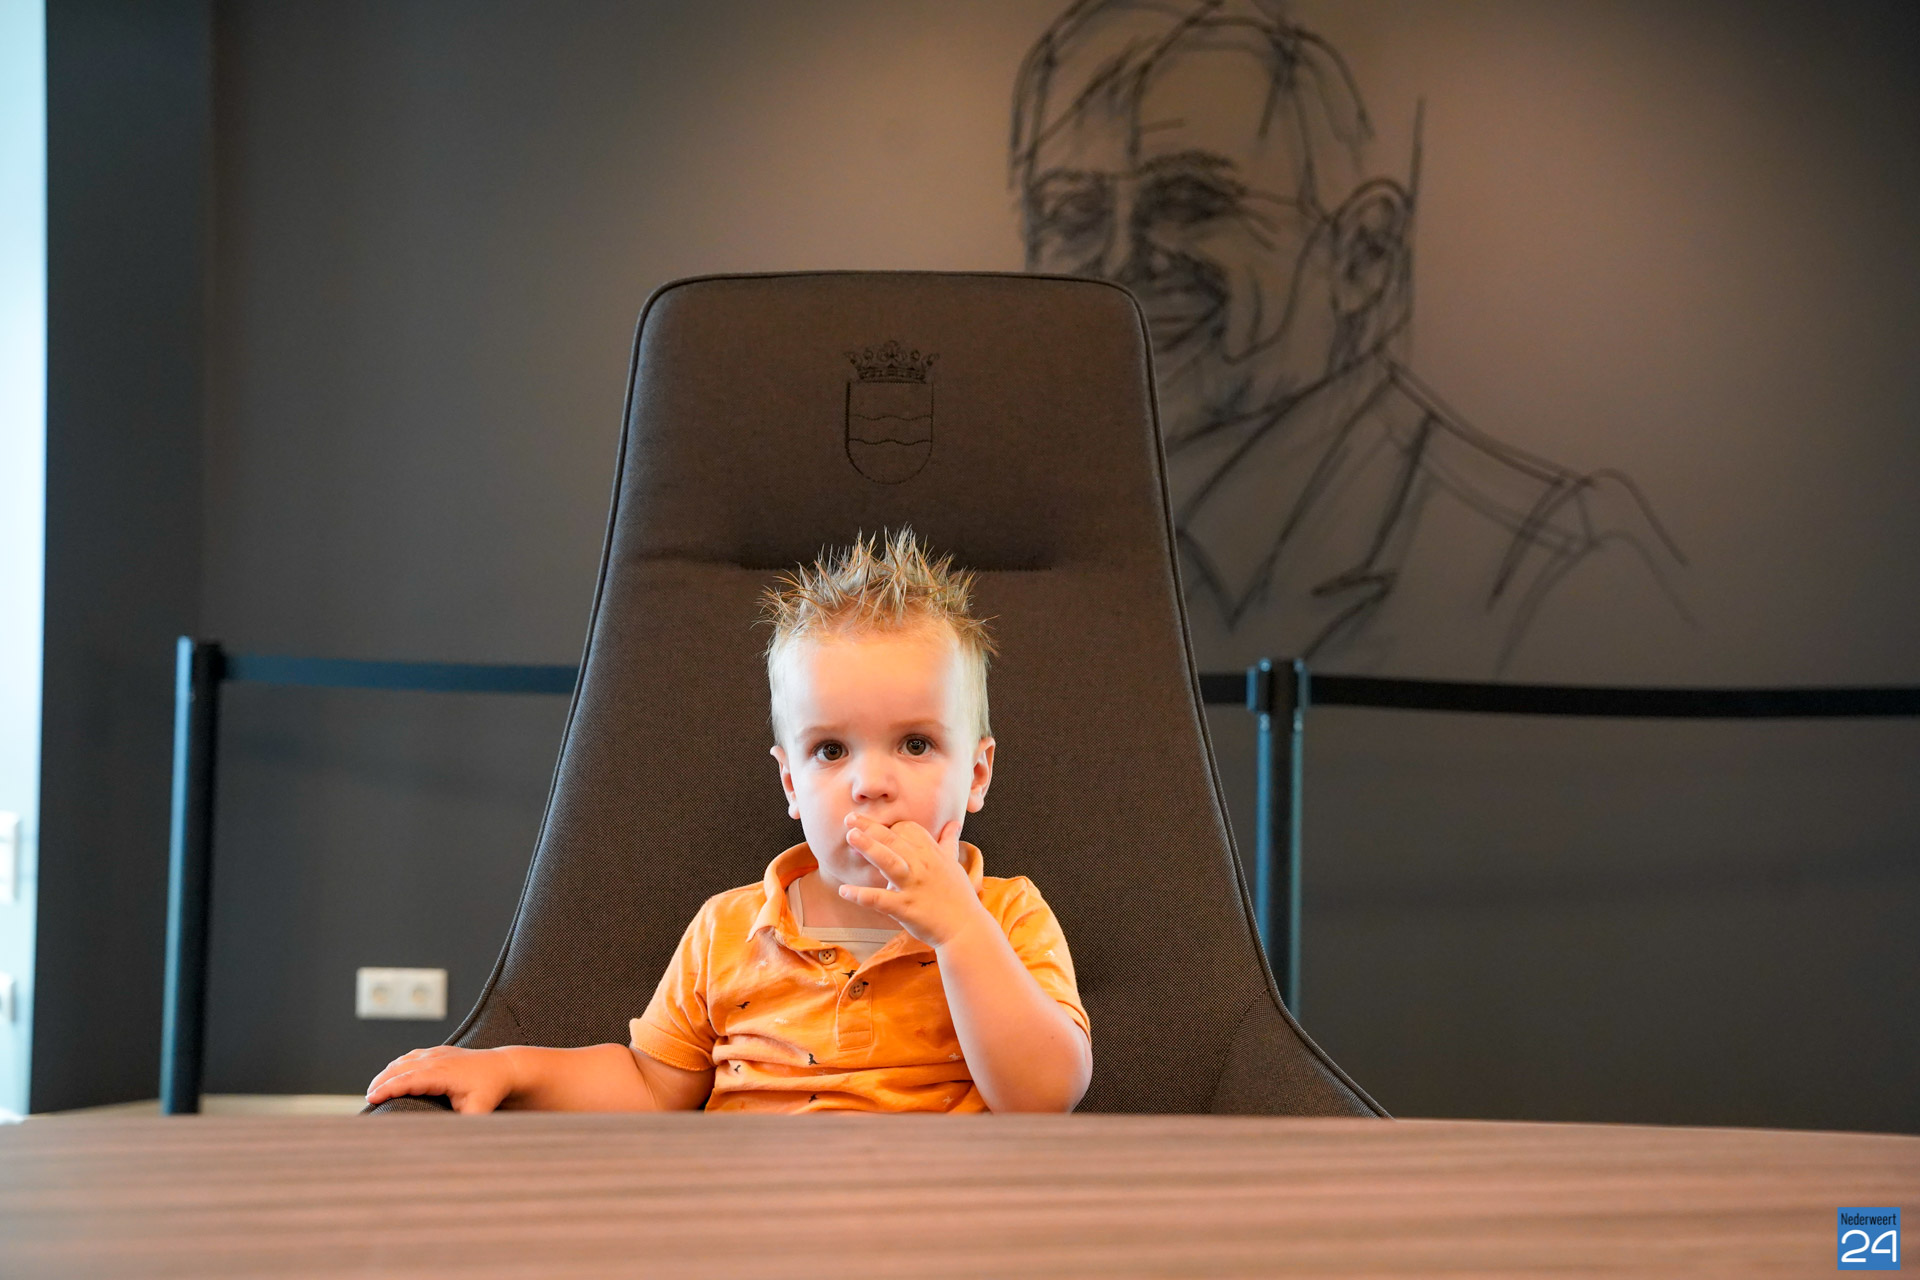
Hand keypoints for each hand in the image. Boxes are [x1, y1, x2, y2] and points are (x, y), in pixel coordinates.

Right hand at [365, 1045, 512, 1113]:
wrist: (505, 1067)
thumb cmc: (491, 1090)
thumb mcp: (478, 1112)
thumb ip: (461, 1125)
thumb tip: (446, 1140)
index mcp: (442, 1073)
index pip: (408, 1079)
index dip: (388, 1088)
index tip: (371, 1098)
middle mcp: (437, 1059)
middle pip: (400, 1068)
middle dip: (381, 1082)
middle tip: (367, 1100)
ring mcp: (437, 1052)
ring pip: (403, 1060)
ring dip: (387, 1074)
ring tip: (374, 1090)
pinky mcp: (439, 1051)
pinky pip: (411, 1056)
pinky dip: (397, 1066)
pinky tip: (390, 1075)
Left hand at [839, 813, 992, 948]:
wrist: (965, 928)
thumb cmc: (959, 896)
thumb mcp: (954, 864)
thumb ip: (949, 842)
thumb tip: (954, 823)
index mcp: (933, 854)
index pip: (909, 829)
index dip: (892, 826)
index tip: (879, 828)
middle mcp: (922, 865)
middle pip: (893, 840)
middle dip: (871, 827)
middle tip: (849, 818)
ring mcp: (913, 886)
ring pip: (888, 861)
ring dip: (868, 848)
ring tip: (850, 836)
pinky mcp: (905, 908)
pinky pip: (879, 899)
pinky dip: (861, 895)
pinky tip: (844, 890)